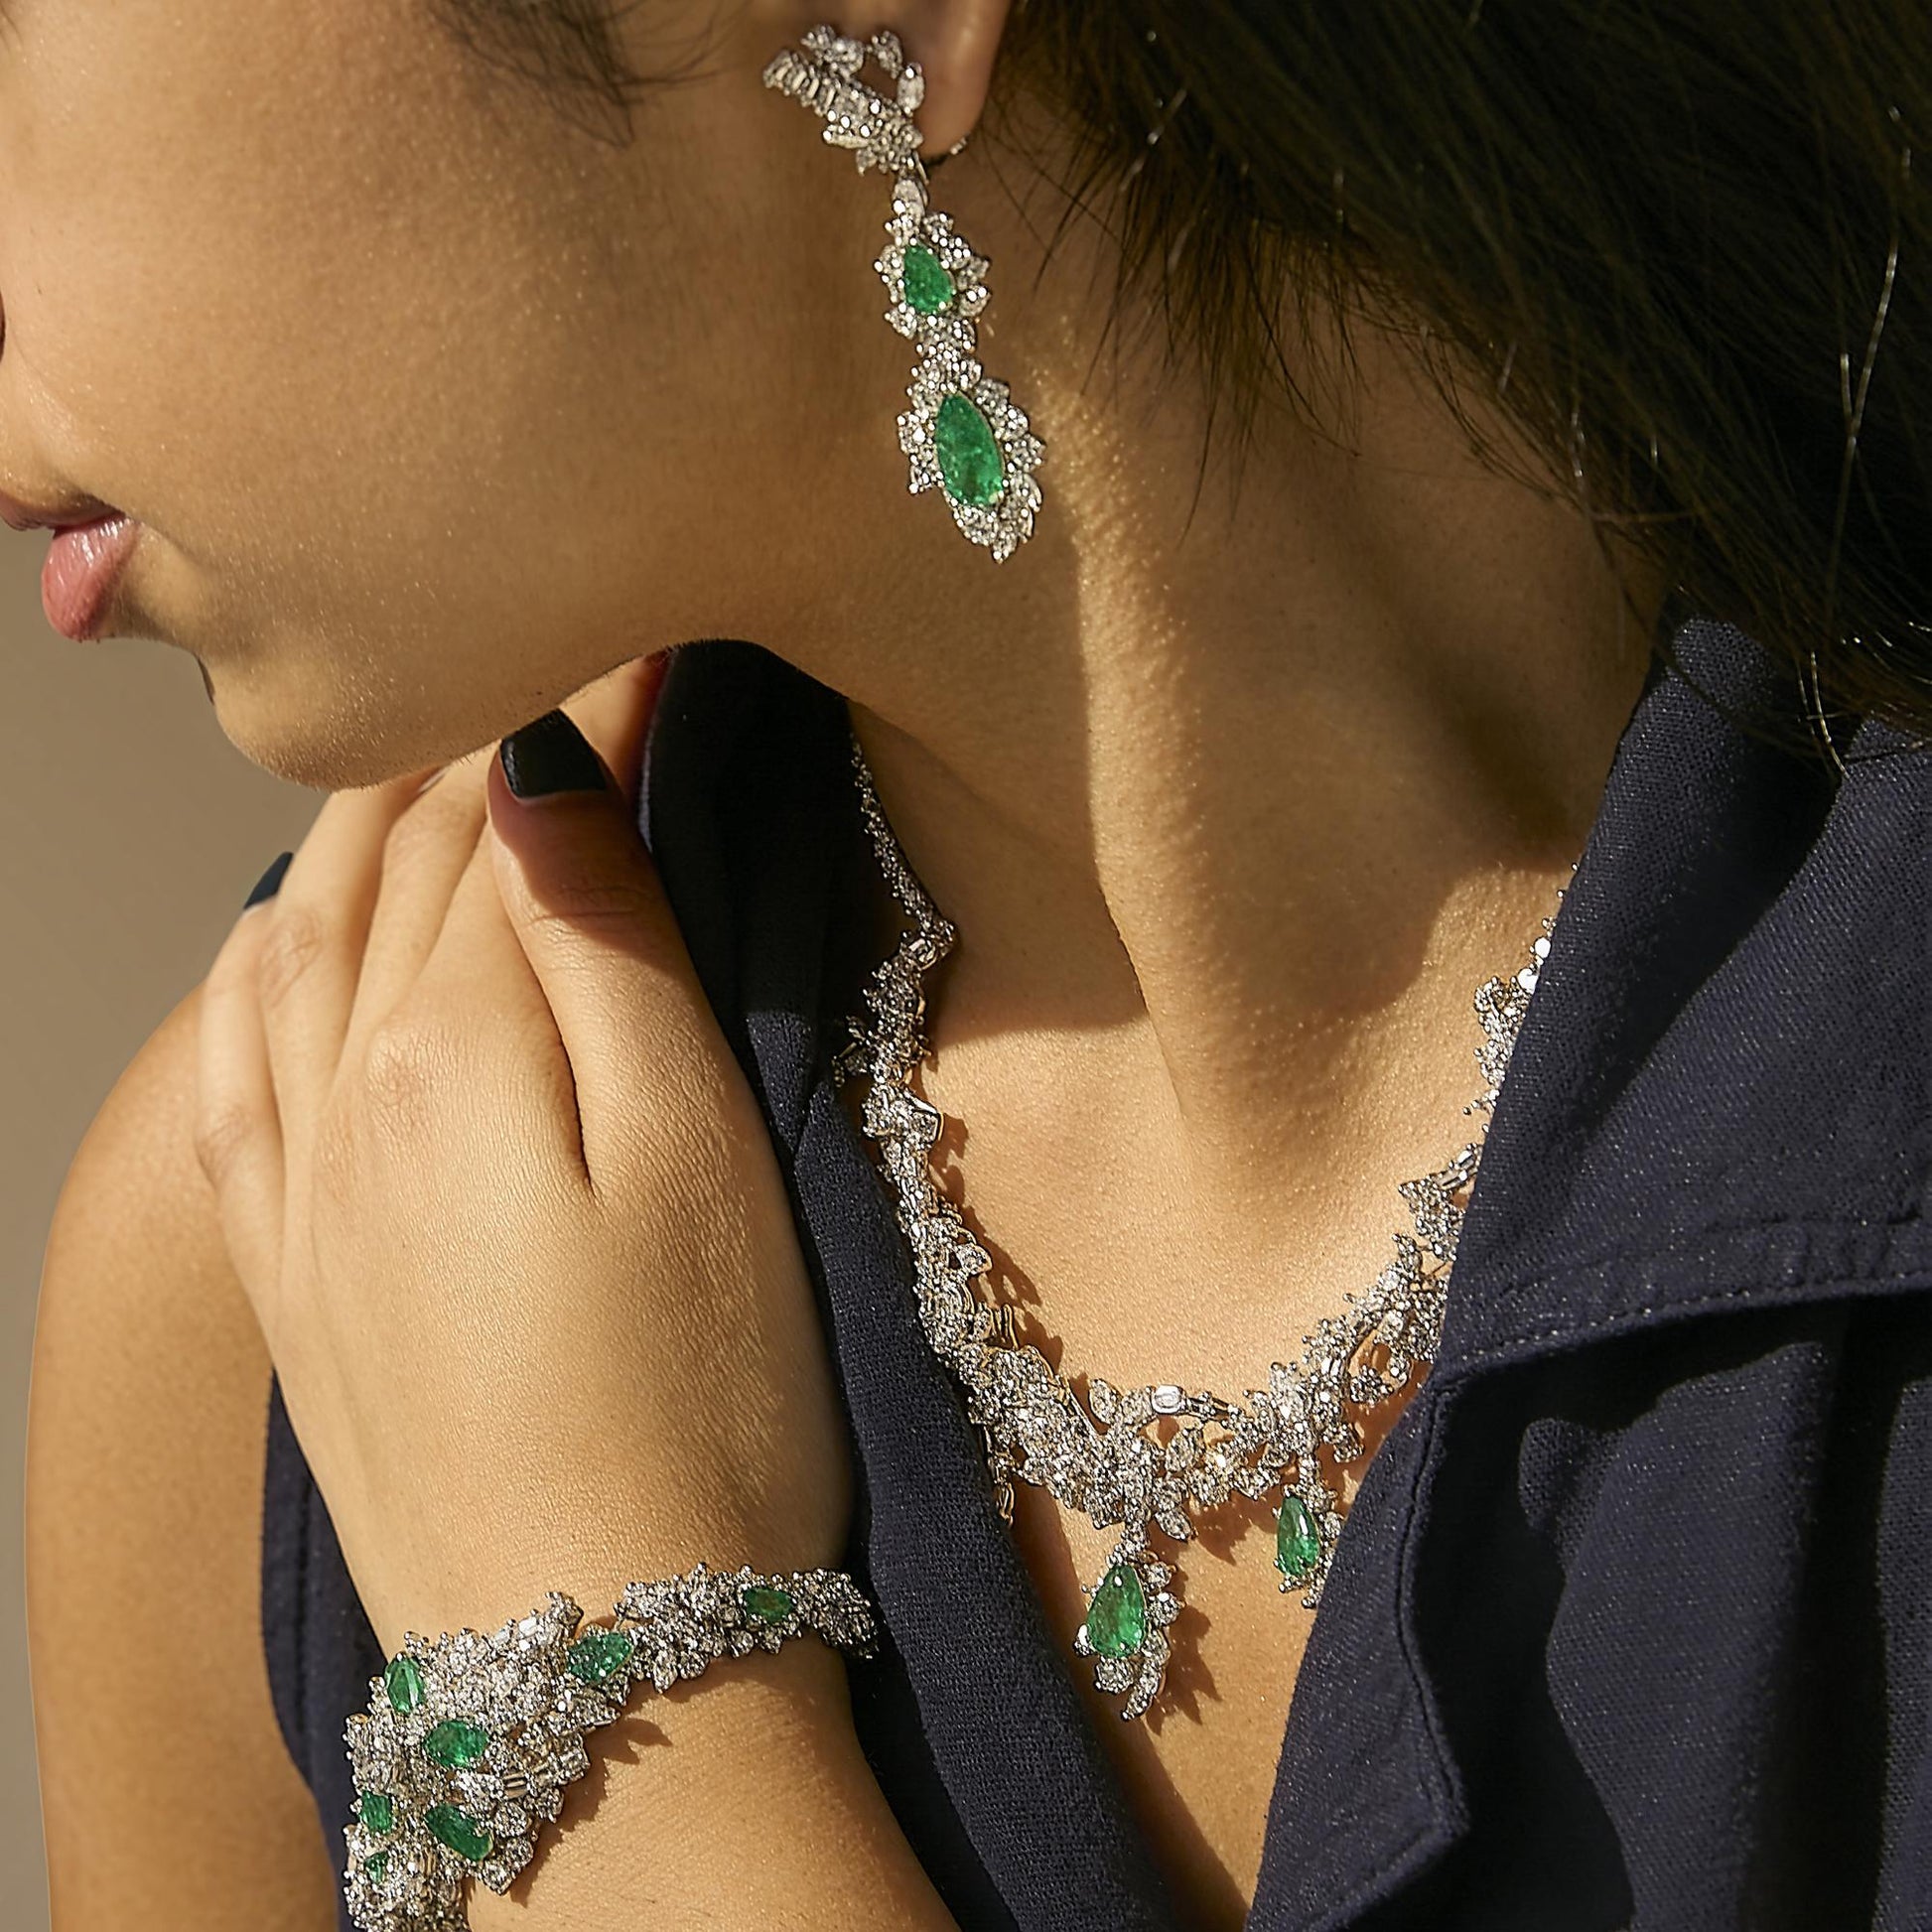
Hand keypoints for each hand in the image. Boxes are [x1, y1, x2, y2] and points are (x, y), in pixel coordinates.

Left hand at [193, 653, 850, 1652]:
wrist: (597, 1668)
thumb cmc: (700, 1412)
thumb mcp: (696, 1157)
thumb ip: (608, 950)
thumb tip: (544, 767)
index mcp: (455, 1048)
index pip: (510, 813)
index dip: (584, 696)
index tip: (645, 614)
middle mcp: (340, 1090)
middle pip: (392, 860)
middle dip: (469, 730)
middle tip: (552, 636)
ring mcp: (294, 1183)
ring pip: (298, 938)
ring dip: (358, 828)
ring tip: (422, 753)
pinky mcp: (287, 1267)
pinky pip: (227, 1066)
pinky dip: (253, 965)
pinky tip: (279, 936)